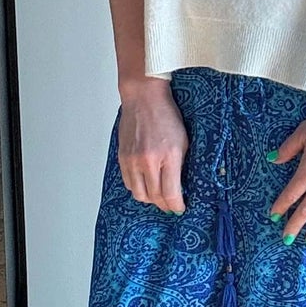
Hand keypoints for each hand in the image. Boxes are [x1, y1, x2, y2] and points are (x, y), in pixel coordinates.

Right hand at [117, 78, 187, 212]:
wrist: (143, 98)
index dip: (176, 206)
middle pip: (154, 197)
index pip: (171, 193)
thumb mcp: (183, 140)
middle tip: (171, 205)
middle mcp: (148, 161)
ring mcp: (133, 160)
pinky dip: (137, 188)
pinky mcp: (122, 157)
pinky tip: (145, 184)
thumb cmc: (166, 115)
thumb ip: (180, 164)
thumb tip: (181, 185)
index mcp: (168, 156)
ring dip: (150, 199)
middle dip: (164, 205)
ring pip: (139, 194)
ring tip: (157, 196)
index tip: (180, 208)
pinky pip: (128, 183)